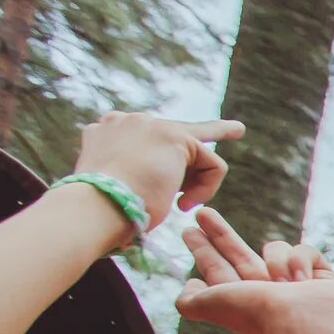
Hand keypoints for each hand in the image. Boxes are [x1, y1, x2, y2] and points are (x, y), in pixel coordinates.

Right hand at [73, 112, 241, 228]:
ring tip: (183, 204)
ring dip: (198, 184)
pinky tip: (183, 203)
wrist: (95, 204)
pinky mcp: (173, 135)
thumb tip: (148, 193)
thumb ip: (132, 181)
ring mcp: (148, 124)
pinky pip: (211, 164)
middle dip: (212, 129)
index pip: (139, 132)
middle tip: (238, 129)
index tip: (176, 149)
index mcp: (104, 134)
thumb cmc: (103, 211)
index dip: (159, 142)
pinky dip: (205, 189)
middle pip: (175, 130)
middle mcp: (125, 122)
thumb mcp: (117, 194)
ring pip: (195, 152)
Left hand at [174, 210, 333, 333]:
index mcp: (240, 297)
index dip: (202, 249)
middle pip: (237, 253)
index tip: (189, 230)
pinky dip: (302, 260)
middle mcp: (264, 289)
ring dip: (276, 258)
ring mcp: (293, 282)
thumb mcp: (211, 305)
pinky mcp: (320, 275)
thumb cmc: (257, 311)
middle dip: (219, 233)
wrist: (304, 320)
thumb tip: (190, 285)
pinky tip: (303, 281)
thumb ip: (188, 301)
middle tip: (202, 212)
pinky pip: (305, 249)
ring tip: (282, 284)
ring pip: (275, 248)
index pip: (216, 268)